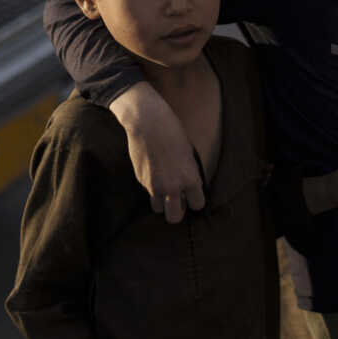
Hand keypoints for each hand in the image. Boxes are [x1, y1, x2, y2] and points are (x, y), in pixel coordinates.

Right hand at [109, 83, 204, 221]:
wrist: (147, 121)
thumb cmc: (172, 132)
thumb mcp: (189, 153)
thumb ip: (188, 174)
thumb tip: (187, 188)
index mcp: (189, 180)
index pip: (197, 205)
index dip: (195, 199)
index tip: (193, 193)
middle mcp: (171, 187)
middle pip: (174, 218)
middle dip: (177, 211)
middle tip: (178, 200)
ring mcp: (153, 186)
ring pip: (157, 208)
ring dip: (161, 201)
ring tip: (164, 186)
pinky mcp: (140, 180)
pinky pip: (148, 191)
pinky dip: (151, 186)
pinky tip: (153, 169)